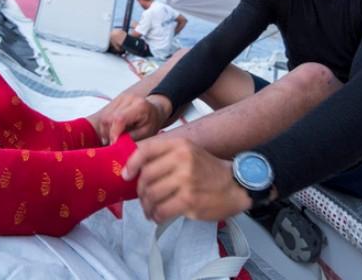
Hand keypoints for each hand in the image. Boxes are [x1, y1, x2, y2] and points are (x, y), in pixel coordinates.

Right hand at [96, 94, 170, 143]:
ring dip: (106, 130)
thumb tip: (115, 143)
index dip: (114, 132)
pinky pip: (104, 114)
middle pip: (108, 118)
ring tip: (115, 137)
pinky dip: (106, 125)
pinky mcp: (115, 100)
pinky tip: (113, 130)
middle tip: (114, 142)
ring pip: (104, 116)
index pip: (119, 118)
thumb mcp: (146, 134)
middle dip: (108, 133)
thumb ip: (131, 138)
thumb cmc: (151, 123)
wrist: (153, 111)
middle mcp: (129, 98)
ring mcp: (121, 97)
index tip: (114, 143)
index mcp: (140, 106)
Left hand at [123, 137, 251, 222]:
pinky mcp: (189, 200)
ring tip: (150, 209)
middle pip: (146, 176)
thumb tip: (135, 167)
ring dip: (147, 206)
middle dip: (140, 191)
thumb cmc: (208, 170)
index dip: (131, 164)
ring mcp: (186, 180)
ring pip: (151, 195)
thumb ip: (164, 155)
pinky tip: (159, 216)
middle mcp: (182, 160)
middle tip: (143, 197)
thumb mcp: (188, 152)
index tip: (126, 175)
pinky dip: (156, 216)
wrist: (235, 186)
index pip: (145, 150)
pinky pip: (162, 210)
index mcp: (180, 145)